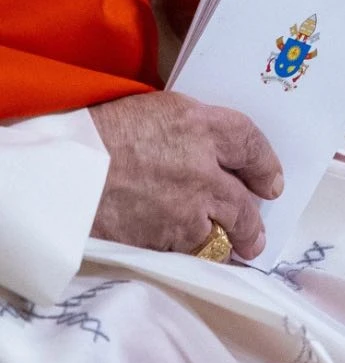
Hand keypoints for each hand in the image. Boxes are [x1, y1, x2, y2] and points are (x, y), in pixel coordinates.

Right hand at [87, 91, 282, 258]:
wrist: (56, 174)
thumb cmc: (94, 133)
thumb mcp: (151, 111)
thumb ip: (189, 130)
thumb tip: (210, 149)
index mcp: (199, 126)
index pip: (250, 143)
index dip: (265, 164)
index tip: (270, 182)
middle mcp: (203, 168)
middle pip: (244, 201)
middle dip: (252, 222)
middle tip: (255, 235)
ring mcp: (187, 208)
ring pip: (219, 233)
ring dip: (223, 242)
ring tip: (229, 251)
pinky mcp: (165, 239)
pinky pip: (186, 250)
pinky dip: (185, 252)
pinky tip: (182, 251)